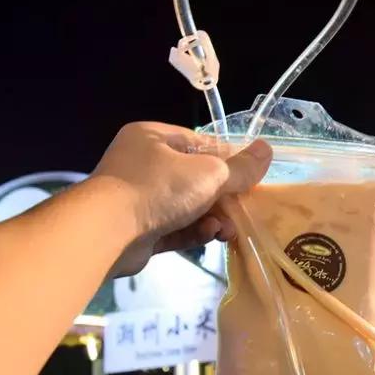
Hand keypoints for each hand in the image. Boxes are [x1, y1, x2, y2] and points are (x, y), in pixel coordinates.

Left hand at [91, 122, 272, 276]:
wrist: (106, 232)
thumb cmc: (158, 188)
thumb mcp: (208, 174)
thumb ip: (240, 167)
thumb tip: (267, 150)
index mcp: (153, 137)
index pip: (199, 143)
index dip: (228, 161)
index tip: (249, 178)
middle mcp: (142, 164)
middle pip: (195, 178)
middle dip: (222, 198)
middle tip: (242, 211)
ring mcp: (137, 198)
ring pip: (186, 206)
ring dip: (211, 218)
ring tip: (228, 231)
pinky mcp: (137, 230)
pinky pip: (173, 227)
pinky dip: (193, 231)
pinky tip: (209, 236)